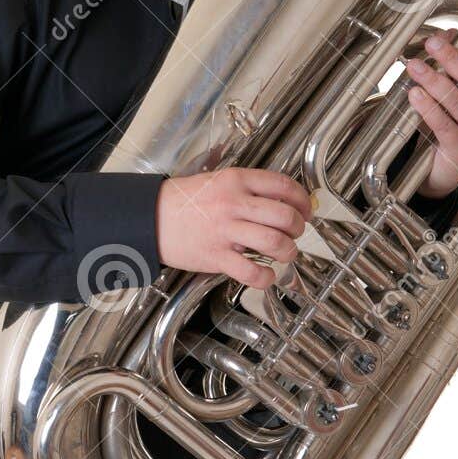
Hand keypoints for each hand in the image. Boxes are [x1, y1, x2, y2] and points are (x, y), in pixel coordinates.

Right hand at [156, 167, 312, 289]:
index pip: (283, 186)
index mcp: (236, 181)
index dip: (303, 200)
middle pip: (285, 215)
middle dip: (298, 228)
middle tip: (296, 232)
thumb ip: (249, 188)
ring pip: (274, 242)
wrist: (151, 218)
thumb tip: (283, 199)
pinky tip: (266, 275)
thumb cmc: (185, 201)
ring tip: (285, 253)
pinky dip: (266, 277)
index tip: (306, 210)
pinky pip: (251, 271)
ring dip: (288, 251)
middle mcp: (233, 204)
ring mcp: (225, 231)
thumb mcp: (219, 181)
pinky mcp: (216, 256)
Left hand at [405, 29, 457, 199]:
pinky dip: (428, 108)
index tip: (443, 36)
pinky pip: (444, 124)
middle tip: (432, 43)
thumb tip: (441, 38)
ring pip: (457, 101)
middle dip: (451, 58)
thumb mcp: (452, 98)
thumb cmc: (448, 128)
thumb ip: (450, 73)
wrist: (443, 171)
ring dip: (434, 81)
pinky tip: (415, 95)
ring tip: (414, 66)